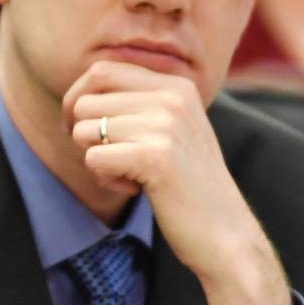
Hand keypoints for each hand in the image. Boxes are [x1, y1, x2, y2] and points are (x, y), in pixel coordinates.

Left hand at [62, 59, 294, 304]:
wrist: (224, 233)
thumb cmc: (187, 186)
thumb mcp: (170, 131)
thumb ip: (138, 105)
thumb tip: (80, 91)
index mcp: (176, 85)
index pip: (101, 71)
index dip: (78, 101)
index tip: (87, 132)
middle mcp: (173, 96)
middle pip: (85, 101)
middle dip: (83, 135)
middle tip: (110, 160)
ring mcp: (166, 124)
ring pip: (85, 131)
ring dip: (96, 160)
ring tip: (130, 176)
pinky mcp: (155, 156)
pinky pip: (94, 159)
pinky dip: (106, 180)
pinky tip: (136, 189)